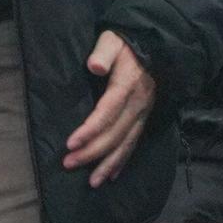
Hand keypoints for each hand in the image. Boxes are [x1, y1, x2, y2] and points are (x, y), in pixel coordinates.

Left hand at [64, 30, 155, 186]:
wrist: (154, 45)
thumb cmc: (126, 43)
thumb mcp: (112, 40)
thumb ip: (103, 52)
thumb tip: (95, 65)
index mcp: (127, 85)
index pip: (107, 113)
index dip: (90, 130)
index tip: (70, 144)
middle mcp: (137, 104)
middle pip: (115, 134)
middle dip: (92, 152)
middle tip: (68, 164)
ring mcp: (143, 113)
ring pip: (126, 144)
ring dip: (108, 164)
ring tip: (92, 182)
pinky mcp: (144, 118)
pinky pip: (134, 143)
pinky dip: (122, 161)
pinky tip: (111, 174)